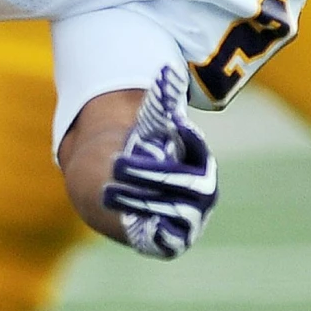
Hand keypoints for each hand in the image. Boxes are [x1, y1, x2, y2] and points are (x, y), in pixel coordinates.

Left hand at [101, 65, 217, 260]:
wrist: (137, 201)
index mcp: (201, 163)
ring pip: (169, 211)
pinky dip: (145, 229)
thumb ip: (162, 103)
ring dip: (138, 201)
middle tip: (115, 164)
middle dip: (148, 174)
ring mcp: (192, 219)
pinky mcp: (175, 242)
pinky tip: (122, 219)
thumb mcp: (153, 131)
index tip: (161, 130)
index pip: (196, 150)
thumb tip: (167, 69)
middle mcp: (202, 193)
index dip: (181, 141)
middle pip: (180, 183)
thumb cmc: (147, 158)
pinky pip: (165, 238)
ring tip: (107, 192)